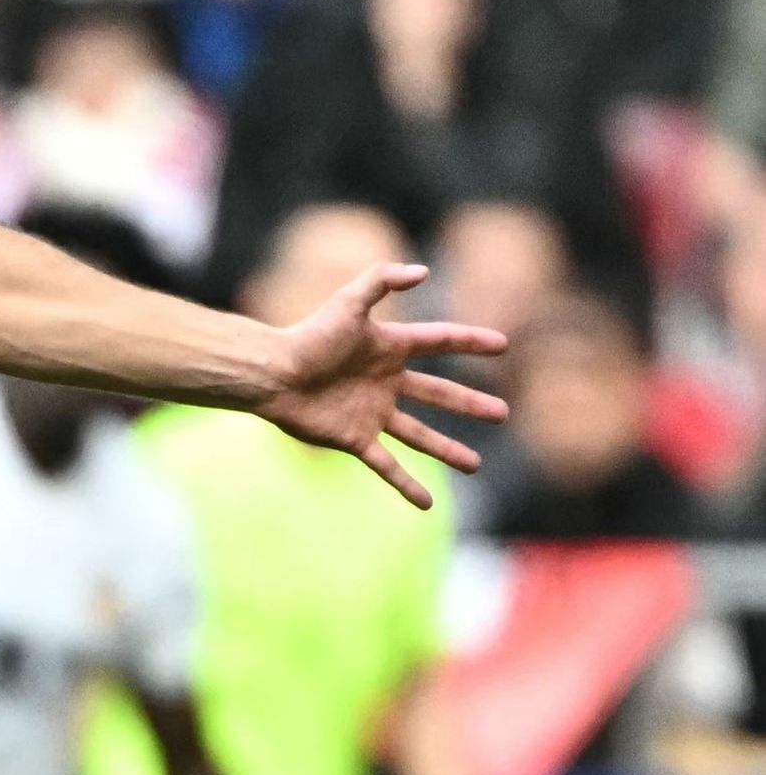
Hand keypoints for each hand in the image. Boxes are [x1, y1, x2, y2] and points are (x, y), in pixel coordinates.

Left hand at [253, 260, 507, 506]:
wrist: (271, 373)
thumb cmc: (307, 336)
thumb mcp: (347, 302)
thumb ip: (382, 280)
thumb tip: (423, 271)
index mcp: (389, 349)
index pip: (439, 342)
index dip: (469, 342)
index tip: (502, 344)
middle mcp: (385, 382)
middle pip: (438, 394)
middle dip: (469, 404)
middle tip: (503, 413)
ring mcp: (372, 413)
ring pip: (419, 434)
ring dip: (448, 450)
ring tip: (476, 464)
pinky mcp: (354, 438)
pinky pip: (387, 465)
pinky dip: (406, 484)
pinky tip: (427, 504)